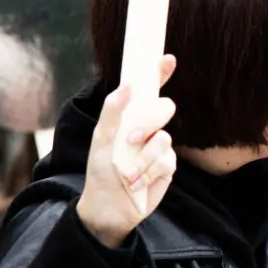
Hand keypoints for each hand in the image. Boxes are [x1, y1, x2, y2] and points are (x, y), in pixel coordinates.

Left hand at [75, 57, 178, 247]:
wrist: (108, 208)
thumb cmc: (100, 173)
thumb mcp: (101, 140)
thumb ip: (113, 111)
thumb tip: (128, 85)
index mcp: (130, 117)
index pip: (148, 90)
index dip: (159, 73)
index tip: (167, 59)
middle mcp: (147, 128)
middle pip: (164, 109)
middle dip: (148, 123)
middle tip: (131, 140)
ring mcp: (158, 147)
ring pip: (164, 139)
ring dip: (142, 158)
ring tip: (126, 174)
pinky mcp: (167, 167)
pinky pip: (167, 161)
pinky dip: (149, 172)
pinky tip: (136, 183)